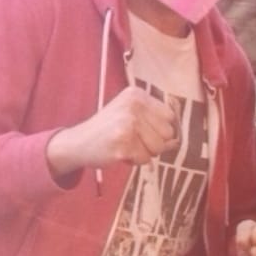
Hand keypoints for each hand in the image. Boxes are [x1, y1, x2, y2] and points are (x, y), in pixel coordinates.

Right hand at [46, 86, 178, 175]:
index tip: (144, 131)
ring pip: (158, 148)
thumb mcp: (131, 117)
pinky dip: (135, 160)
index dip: (161, 129)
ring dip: (144, 153)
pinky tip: (119, 152)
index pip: (169, 116)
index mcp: (137, 95)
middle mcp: (133, 105)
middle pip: (167, 134)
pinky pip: (145, 159)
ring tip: (126, 145)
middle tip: (132, 140)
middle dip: (154, 143)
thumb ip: (155, 125)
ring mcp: (128, 123)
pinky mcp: (123, 142)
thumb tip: (177, 141)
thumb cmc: (108, 130)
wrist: (78, 142)